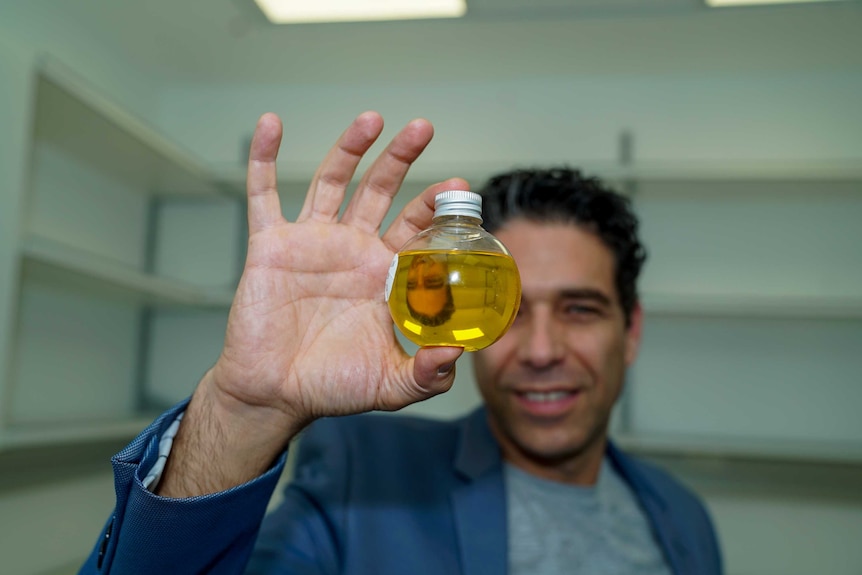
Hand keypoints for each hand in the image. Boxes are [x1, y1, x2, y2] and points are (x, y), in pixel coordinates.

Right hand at [158, 112, 464, 495]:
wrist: (274, 394)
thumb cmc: (333, 387)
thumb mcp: (391, 386)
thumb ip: (428, 375)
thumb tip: (458, 353)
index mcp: (383, 275)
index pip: (415, 227)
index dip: (435, 205)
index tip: (458, 187)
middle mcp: (352, 249)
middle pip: (380, 190)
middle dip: (401, 158)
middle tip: (423, 128)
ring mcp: (311, 243)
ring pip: (332, 181)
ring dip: (349, 147)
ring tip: (372, 118)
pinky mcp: (271, 245)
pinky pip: (265, 194)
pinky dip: (264, 159)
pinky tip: (271, 125)